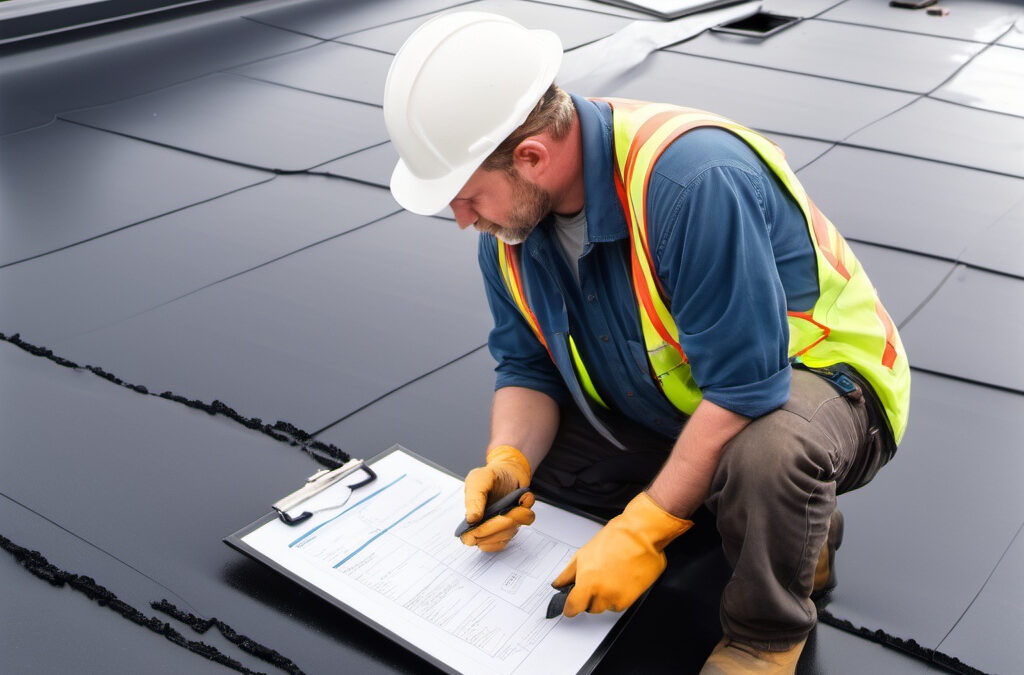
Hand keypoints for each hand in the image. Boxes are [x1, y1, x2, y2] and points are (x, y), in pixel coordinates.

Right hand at [460, 445, 534, 551]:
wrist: (509, 470)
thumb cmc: (490, 476)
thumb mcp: (478, 479)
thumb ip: (473, 499)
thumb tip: (471, 520)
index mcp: (470, 517)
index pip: (470, 538)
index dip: (480, 534)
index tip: (489, 522)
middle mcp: (484, 526)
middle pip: (490, 541)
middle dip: (501, 525)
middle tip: (508, 511)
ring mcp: (500, 527)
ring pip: (508, 536)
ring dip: (516, 518)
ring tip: (517, 504)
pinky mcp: (514, 524)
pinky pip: (521, 527)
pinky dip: (525, 514)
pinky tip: (522, 503)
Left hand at [552, 492, 692, 615]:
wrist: (641, 535)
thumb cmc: (615, 539)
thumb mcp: (584, 553)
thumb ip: (568, 573)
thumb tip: (558, 583)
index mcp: (587, 583)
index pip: (572, 608)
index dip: (570, 606)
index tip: (570, 605)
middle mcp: (602, 594)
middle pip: (589, 608)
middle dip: (589, 598)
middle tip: (595, 579)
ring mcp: (617, 598)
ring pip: (605, 607)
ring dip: (604, 597)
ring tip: (610, 576)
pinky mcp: (631, 599)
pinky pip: (619, 605)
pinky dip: (618, 596)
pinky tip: (620, 579)